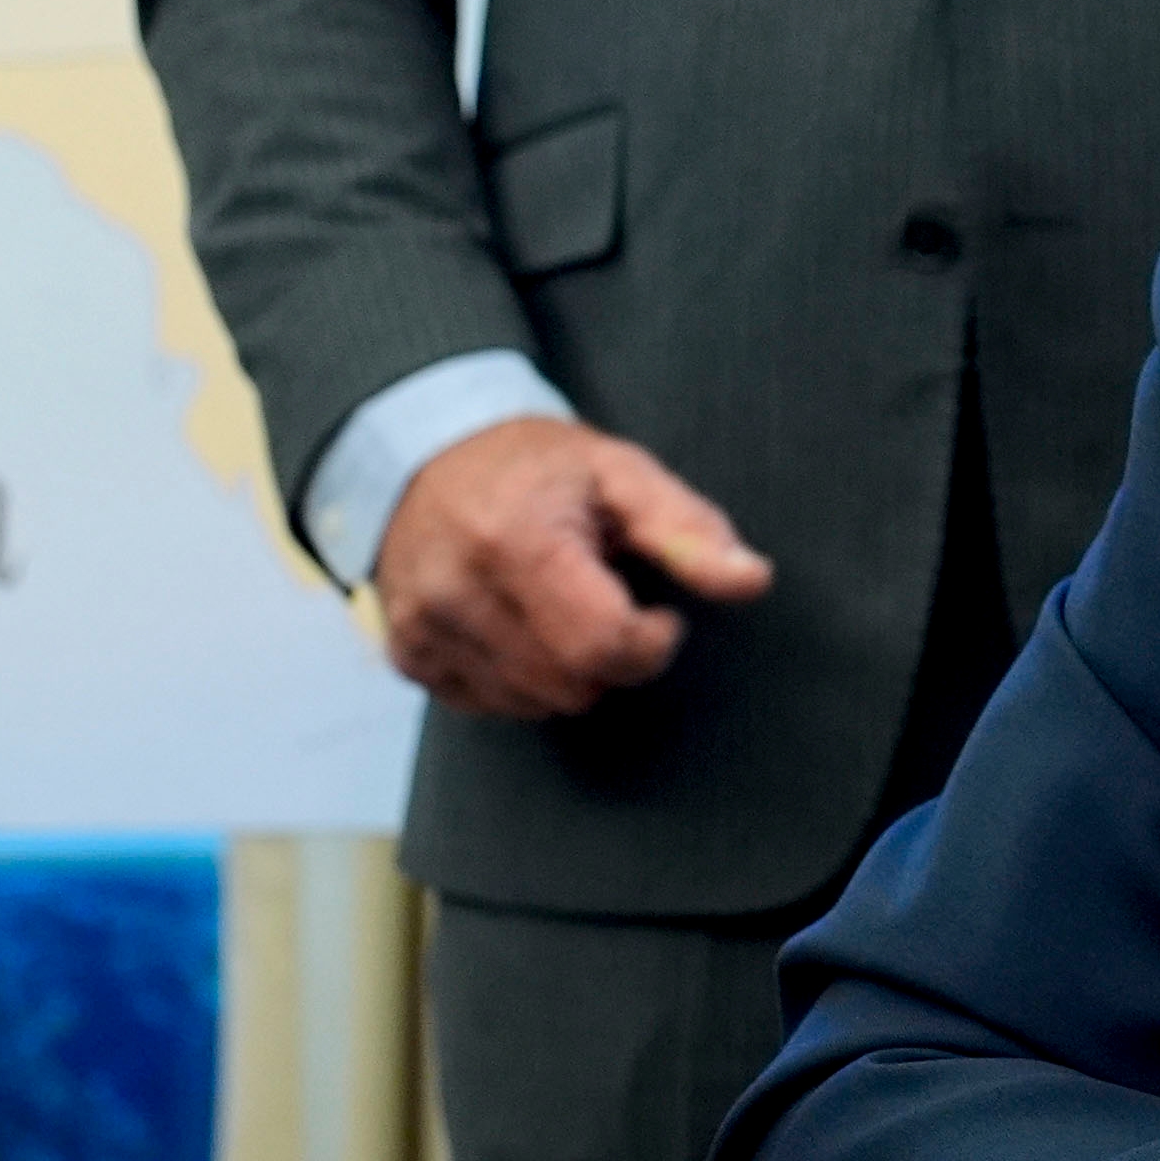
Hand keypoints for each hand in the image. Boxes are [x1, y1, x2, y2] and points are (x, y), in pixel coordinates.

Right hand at [372, 416, 770, 716]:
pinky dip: (523, 679)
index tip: (659, 613)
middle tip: (606, 598)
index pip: (603, 645)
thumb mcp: (623, 474)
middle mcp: (457, 593)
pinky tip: (522, 624)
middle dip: (613, 656)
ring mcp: (423, 630)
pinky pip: (492, 706)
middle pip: (574, 685)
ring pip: (537, 704)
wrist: (426, 455)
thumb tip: (751, 580)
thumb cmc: (538, 467)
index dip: (652, 642)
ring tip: (559, 602)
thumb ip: (689, 530)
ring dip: (569, 669)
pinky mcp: (407, 655)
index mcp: (516, 543)